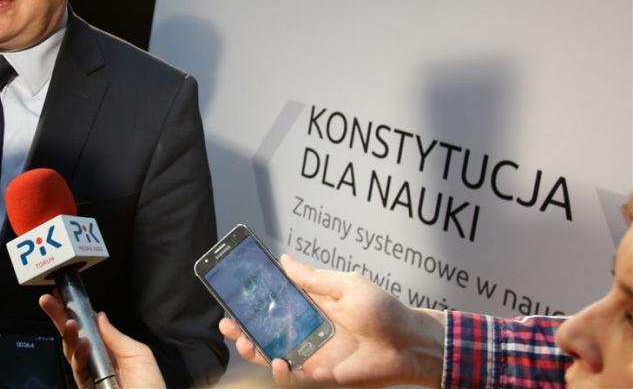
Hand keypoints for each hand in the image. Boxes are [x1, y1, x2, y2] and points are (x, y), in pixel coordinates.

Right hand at [39, 293, 165, 388]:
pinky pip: (78, 369)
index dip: (76, 311)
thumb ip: (115, 336)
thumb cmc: (150, 384)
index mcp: (109, 348)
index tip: (63, 295)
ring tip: (69, 321)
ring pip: (71, 351)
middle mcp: (96, 359)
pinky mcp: (85, 387)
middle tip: (47, 300)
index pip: (88, 327)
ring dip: (68, 334)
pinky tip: (83, 343)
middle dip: (60, 317)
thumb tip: (98, 315)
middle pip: (74, 336)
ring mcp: (90, 374)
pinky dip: (79, 355)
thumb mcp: (138, 353)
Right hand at [219, 254, 445, 387]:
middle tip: (228, 325)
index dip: (251, 303)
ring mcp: (313, 355)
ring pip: (274, 356)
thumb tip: (284, 260)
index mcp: (310, 308)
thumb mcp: (346, 285)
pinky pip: (296, 378)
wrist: (410, 342)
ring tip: (245, 344)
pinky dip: (283, 374)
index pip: (273, 305)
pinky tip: (278, 362)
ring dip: (256, 352)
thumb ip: (313, 278)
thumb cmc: (383, 311)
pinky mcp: (322, 376)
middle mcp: (307, 332)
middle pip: (266, 333)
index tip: (231, 297)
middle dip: (243, 330)